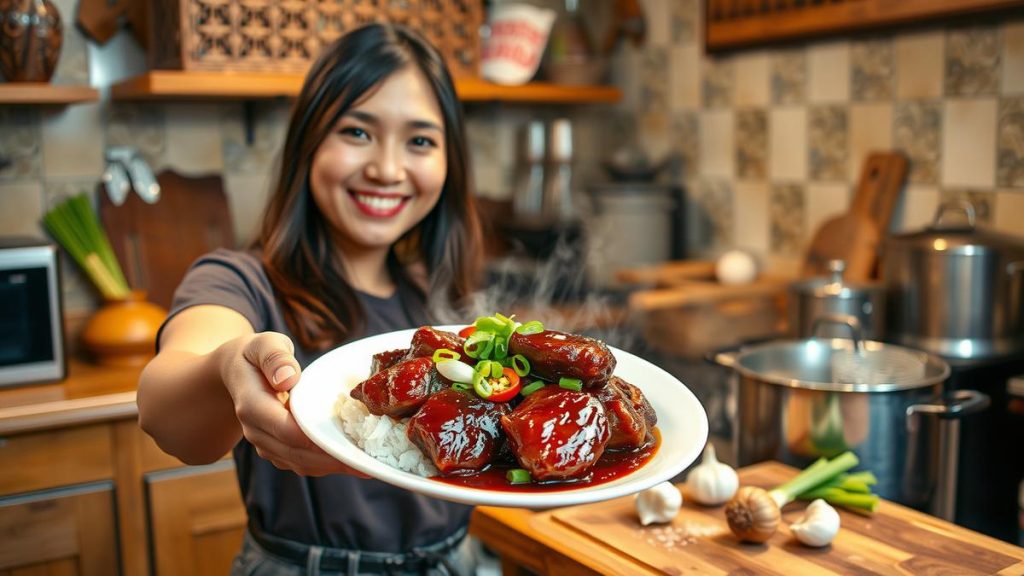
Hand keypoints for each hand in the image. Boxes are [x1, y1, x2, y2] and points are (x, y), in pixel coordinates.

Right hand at [221, 332, 367, 477]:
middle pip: (296, 454)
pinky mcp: (276, 449)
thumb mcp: (264, 344)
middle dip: (330, 460)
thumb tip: (287, 378)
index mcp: (252, 405)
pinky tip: (351, 462)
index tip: (345, 444)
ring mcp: (265, 443)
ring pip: (300, 464)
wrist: (236, 373)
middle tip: (365, 462)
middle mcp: (256, 431)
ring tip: (365, 465)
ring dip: (331, 467)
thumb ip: (275, 357)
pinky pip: (301, 463)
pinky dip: (325, 465)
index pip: (285, 430)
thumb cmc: (256, 355)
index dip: (314, 440)